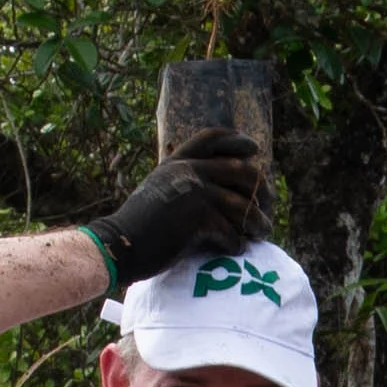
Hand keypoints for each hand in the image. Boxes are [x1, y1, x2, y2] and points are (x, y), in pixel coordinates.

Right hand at [87, 138, 273, 288]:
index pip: (211, 138)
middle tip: (266, 206)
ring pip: (243, 205)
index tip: (253, 149)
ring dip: (256, 222)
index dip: (235, 141)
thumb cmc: (138, 224)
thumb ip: (183, 180)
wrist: (120, 244)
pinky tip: (235, 248)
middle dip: (260, 190)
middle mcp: (188, 171)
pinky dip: (236, 243)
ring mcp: (195, 193)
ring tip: (263, 232)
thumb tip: (220, 187)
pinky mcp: (199, 219)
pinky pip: (231, 231)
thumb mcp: (159, 189)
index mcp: (177, 162)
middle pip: (241, 170)